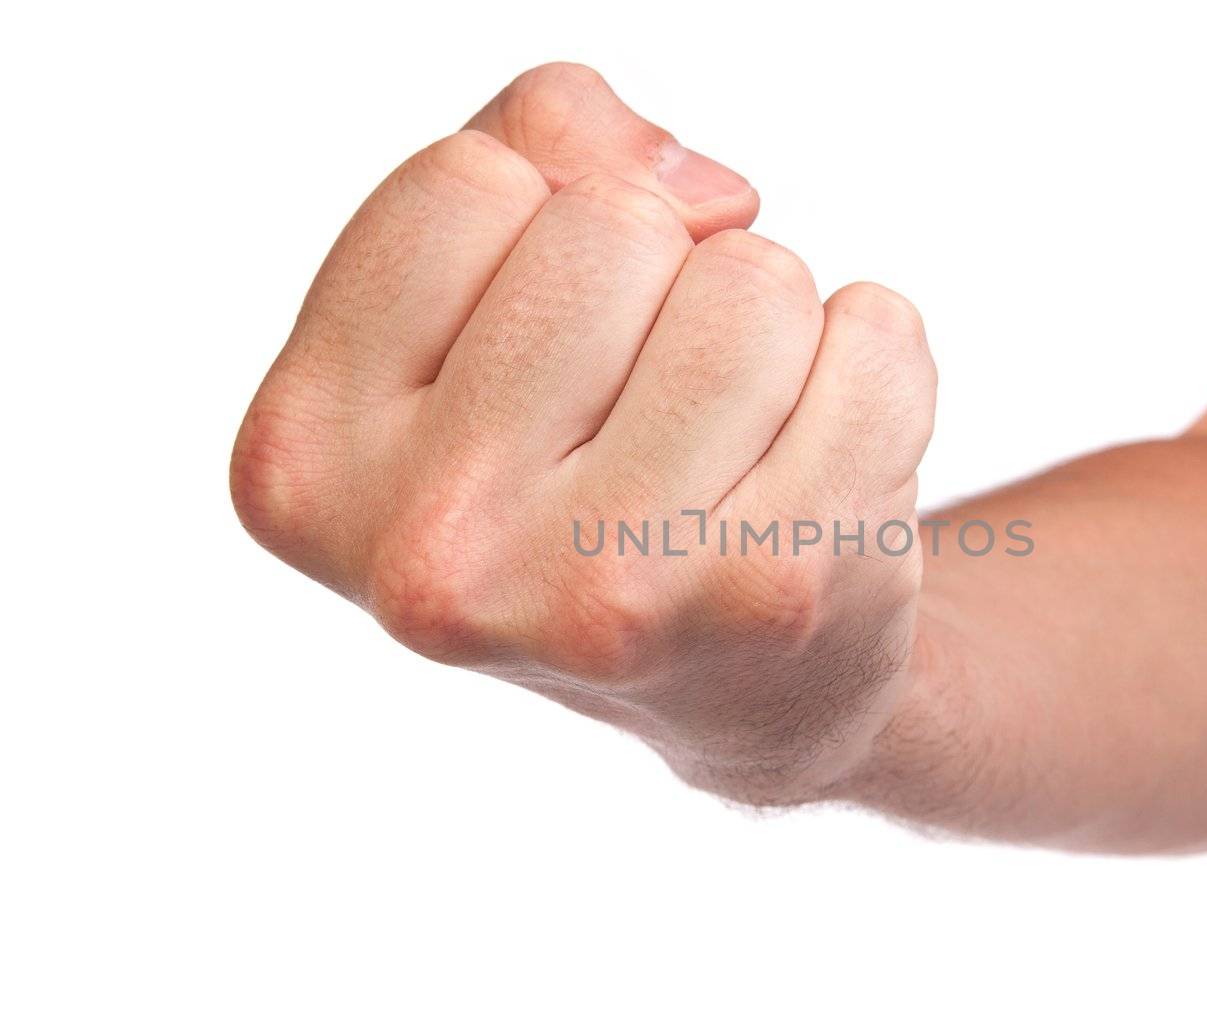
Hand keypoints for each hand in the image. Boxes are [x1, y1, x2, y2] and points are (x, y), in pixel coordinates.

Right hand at [231, 66, 936, 801]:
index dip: (546, 219)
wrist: (735, 691)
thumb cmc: (592, 470)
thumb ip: (532, 149)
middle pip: (614, 222)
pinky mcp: (768, 598)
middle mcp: (432, 553)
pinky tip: (821, 472)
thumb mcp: (483, 297)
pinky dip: (873, 368)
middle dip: (665, 273)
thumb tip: (702, 188)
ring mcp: (602, 592)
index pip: (471, 182)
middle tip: (657, 410)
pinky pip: (877, 341)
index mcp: (309, 460)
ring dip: (772, 326)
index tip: (560, 337)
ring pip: (752, 278)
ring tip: (736, 444)